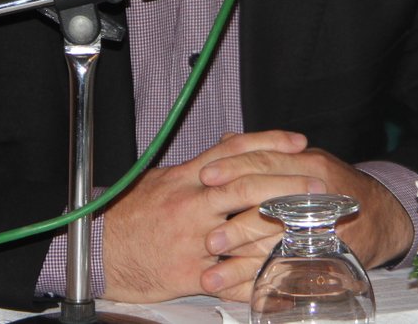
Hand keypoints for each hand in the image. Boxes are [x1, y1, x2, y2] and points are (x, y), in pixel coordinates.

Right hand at [102, 130, 315, 302]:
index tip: (298, 143)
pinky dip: (259, 273)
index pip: (234, 152)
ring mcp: (192, 239)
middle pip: (248, 187)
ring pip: (246, 229)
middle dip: (288, 185)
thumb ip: (195, 169)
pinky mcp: (190, 272)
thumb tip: (223, 152)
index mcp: (185, 178)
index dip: (269, 143)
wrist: (98, 250)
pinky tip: (282, 270)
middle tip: (318, 184)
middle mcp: (191, 204)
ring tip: (312, 225)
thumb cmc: (128, 216)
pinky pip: (232, 274)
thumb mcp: (160, 181)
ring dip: (283, 227)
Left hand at [198, 146, 414, 301]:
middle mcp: (317, 195)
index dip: (233, 167)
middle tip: (207, 238)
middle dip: (233, 225)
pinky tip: (237, 293)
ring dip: (239, 265)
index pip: (266, 161)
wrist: (381, 217)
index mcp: (310, 164)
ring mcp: (322, 230)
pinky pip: (288, 273)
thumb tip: (225, 140)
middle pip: (267, 206)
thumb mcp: (306, 159)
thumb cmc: (336, 185)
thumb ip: (267, 152)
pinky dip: (260, 285)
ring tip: (212, 275)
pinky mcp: (323, 258)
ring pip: (274, 247)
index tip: (205, 176)